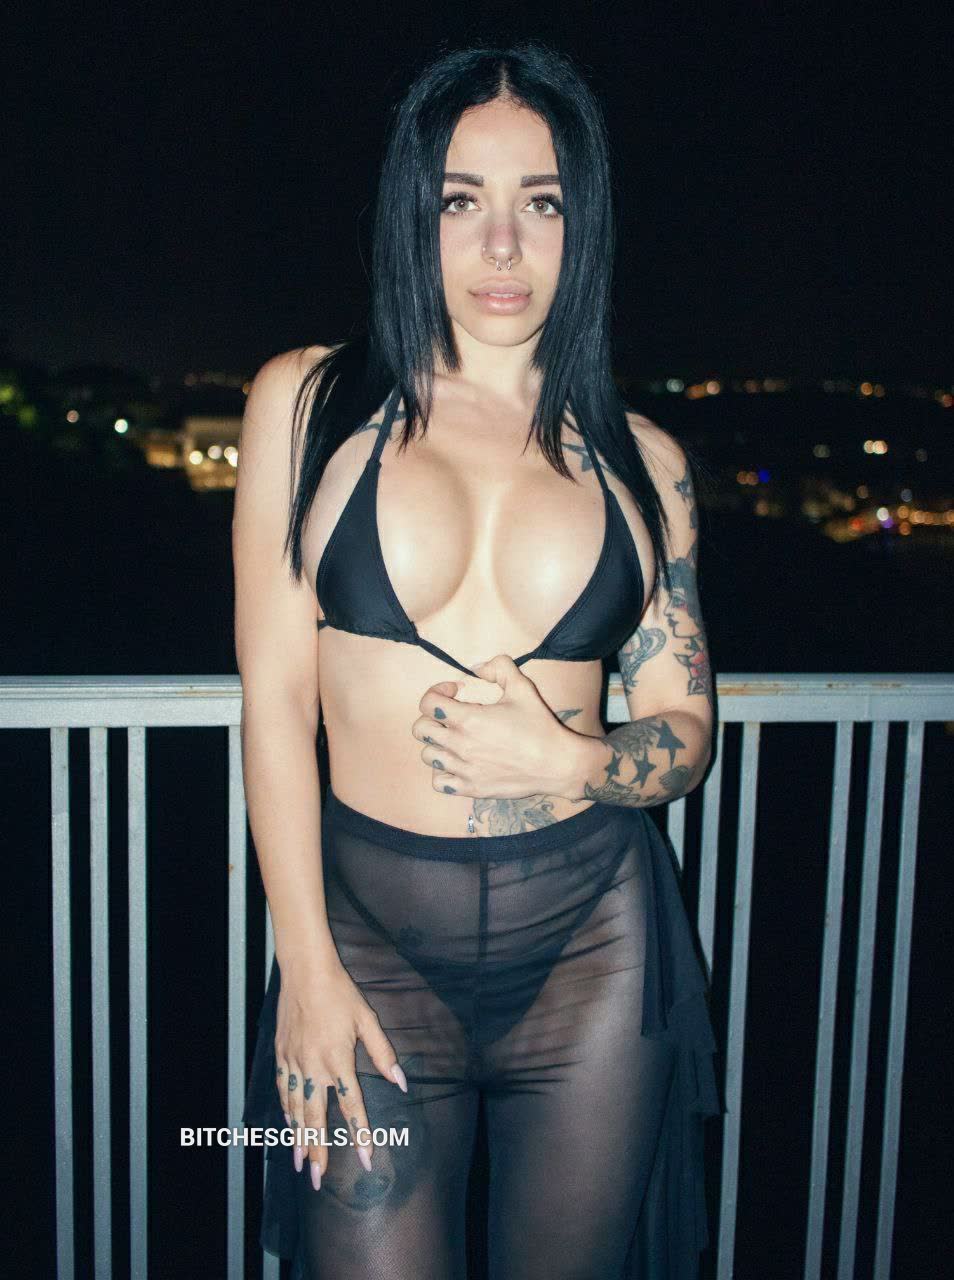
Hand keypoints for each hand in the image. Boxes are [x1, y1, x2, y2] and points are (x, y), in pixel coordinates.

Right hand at [274, 959, 407, 1190]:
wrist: (305, 972)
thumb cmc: (340, 993)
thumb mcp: (367, 1020)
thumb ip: (383, 1053)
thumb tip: (401, 1082)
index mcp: (339, 1060)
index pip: (352, 1107)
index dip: (360, 1135)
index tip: (366, 1159)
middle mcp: (315, 1067)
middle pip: (316, 1119)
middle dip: (318, 1152)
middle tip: (318, 1180)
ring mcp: (294, 1063)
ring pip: (295, 1110)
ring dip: (298, 1139)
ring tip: (299, 1164)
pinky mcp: (281, 1054)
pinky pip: (283, 1090)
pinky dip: (286, 1111)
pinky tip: (288, 1124)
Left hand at [410, 654, 581, 798]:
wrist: (556, 764)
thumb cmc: (539, 726)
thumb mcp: (523, 687)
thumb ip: (499, 667)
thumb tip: (477, 668)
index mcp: (468, 719)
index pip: (427, 703)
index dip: (437, 691)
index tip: (455, 692)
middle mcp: (460, 745)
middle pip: (421, 730)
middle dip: (433, 717)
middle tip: (451, 715)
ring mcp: (464, 769)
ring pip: (428, 756)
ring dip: (437, 744)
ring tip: (455, 739)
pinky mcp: (471, 788)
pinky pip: (439, 782)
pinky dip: (442, 771)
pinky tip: (457, 763)